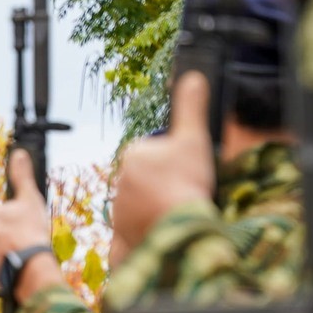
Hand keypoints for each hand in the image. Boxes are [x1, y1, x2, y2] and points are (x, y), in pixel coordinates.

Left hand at [0, 151, 58, 289]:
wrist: (32, 266)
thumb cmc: (31, 232)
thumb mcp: (30, 198)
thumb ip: (21, 175)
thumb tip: (18, 153)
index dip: (10, 219)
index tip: (20, 225)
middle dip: (2, 234)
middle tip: (19, 239)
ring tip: (16, 252)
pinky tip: (10, 263)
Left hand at [110, 73, 216, 254]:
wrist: (178, 230)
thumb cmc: (186, 183)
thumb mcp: (194, 138)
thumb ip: (191, 107)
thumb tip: (193, 77)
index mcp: (132, 154)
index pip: (153, 153)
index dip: (173, 162)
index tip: (185, 172)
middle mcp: (119, 181)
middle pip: (146, 179)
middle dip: (162, 185)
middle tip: (182, 193)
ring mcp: (118, 210)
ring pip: (141, 204)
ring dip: (155, 207)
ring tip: (174, 213)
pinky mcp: (121, 234)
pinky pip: (134, 228)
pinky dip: (146, 229)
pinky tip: (160, 229)